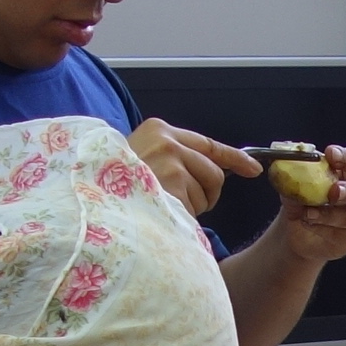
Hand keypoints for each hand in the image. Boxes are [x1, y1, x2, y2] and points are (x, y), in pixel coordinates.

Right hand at [125, 118, 255, 220]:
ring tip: (162, 204)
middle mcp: (166, 141)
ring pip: (208, 191)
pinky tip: (162, 212)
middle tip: (178, 201)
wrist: (92, 201)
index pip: (208, 144)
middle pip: (214, 172)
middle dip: (205, 192)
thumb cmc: (115, 186)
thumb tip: (219, 170)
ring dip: (193, 206)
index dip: (235, 158)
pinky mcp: (173, 183)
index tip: (254, 168)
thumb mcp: (143, 160)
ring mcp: (170, 161)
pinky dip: (185, 216)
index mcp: (158, 130)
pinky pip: (197, 206)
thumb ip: (176, 159)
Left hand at [271, 146, 345, 268]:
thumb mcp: (306, 178)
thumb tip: (295, 166)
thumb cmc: (313, 191)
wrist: (303, 222)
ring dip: (327, 214)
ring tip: (308, 212)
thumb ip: (304, 171)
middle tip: (334, 190)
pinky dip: (320, 227)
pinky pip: (339, 234)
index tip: (330, 154)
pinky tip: (308, 222)